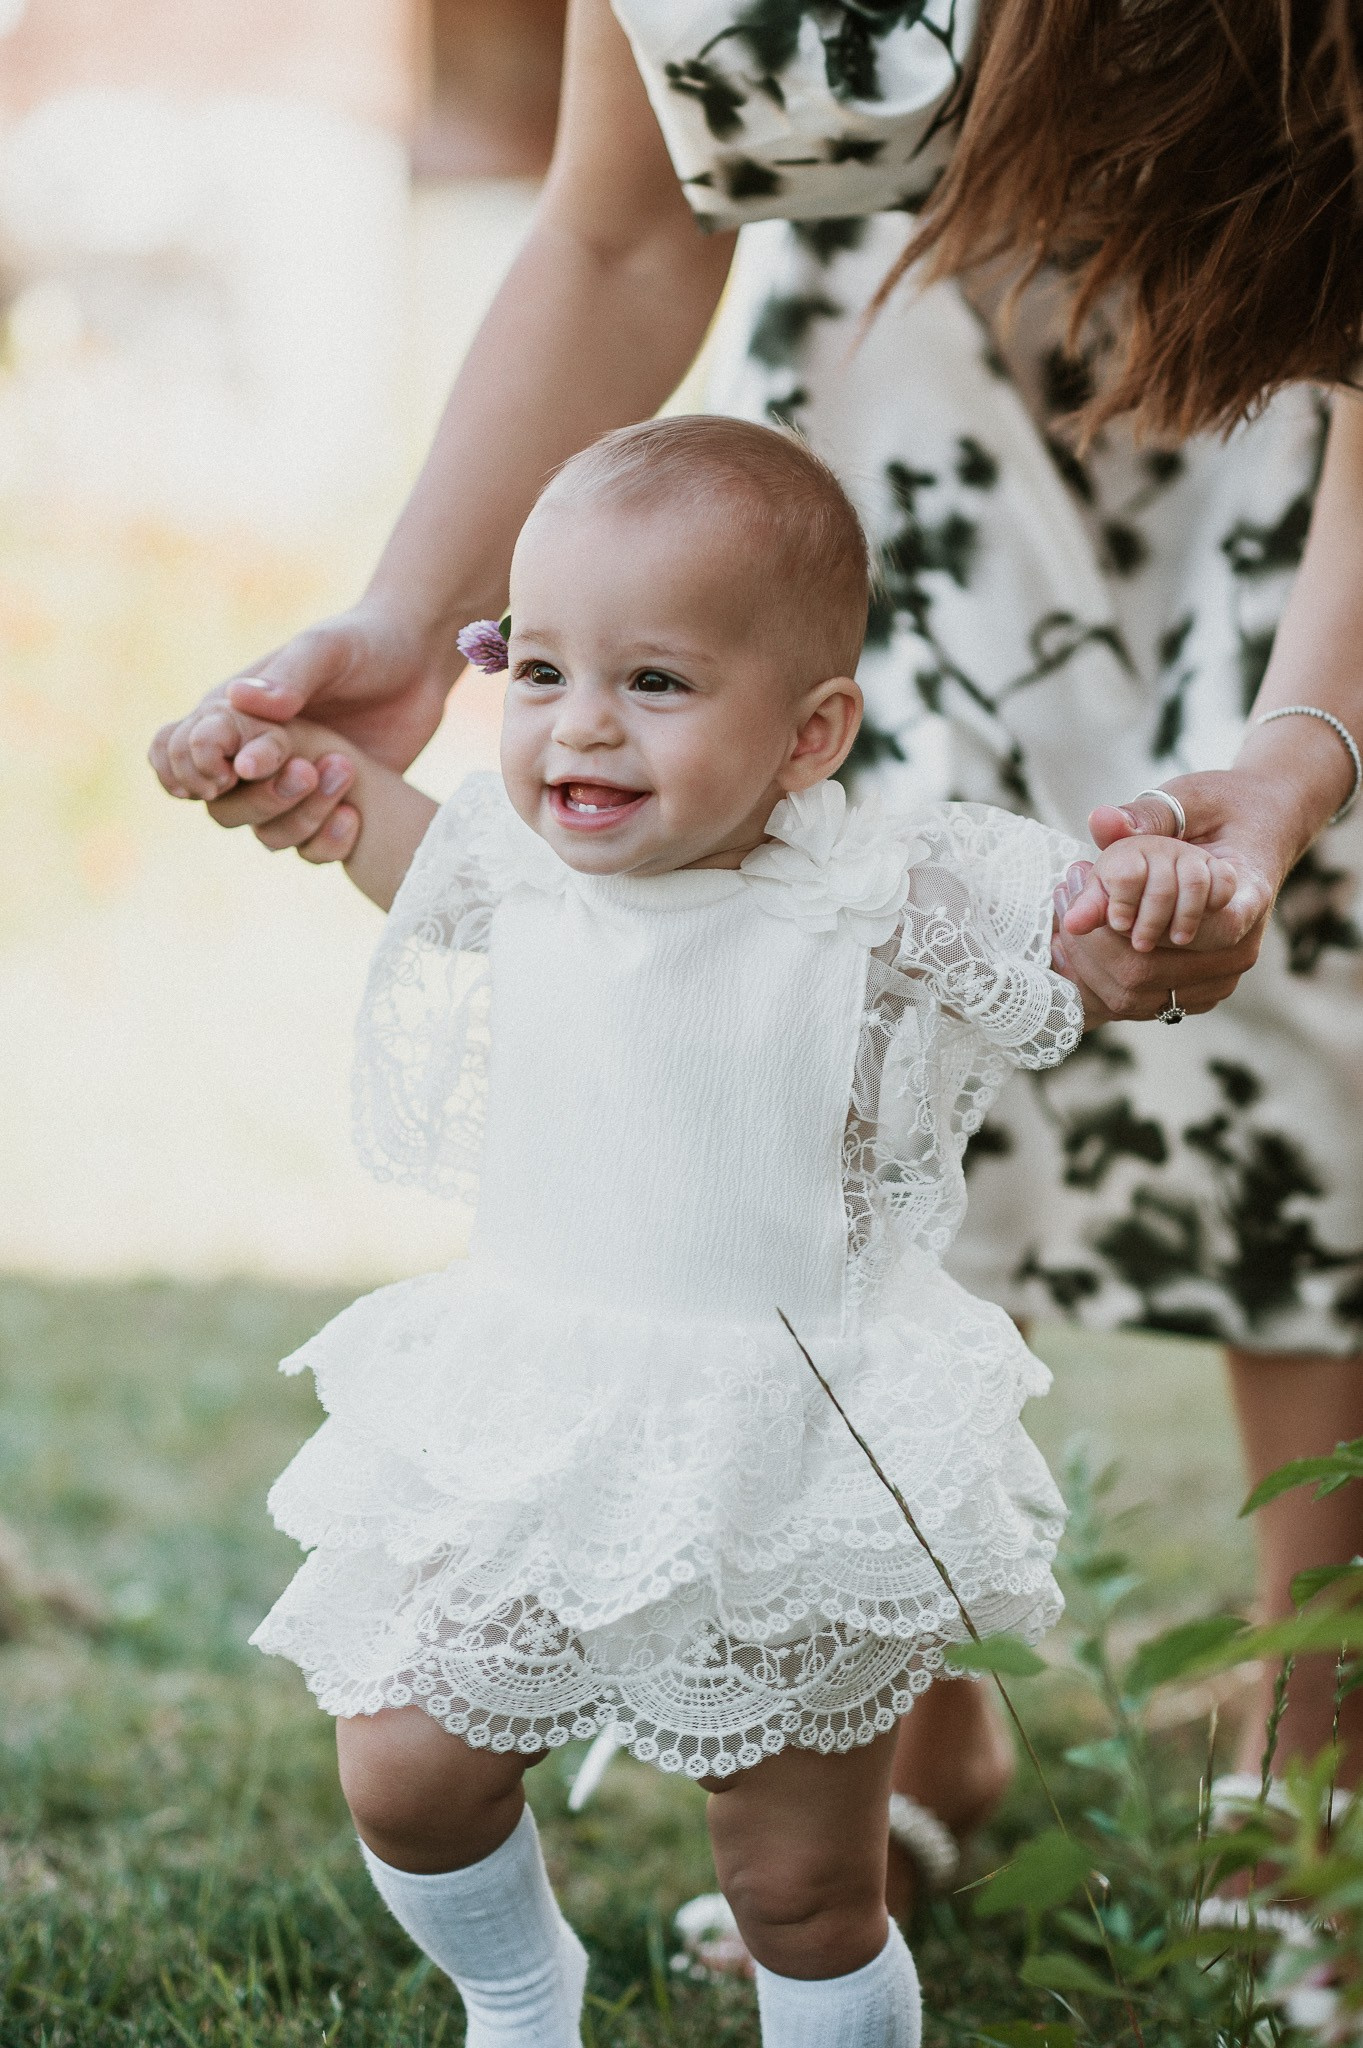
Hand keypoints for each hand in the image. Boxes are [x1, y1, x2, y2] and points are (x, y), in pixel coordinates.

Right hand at [148, 598, 457, 859]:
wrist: (420, 665)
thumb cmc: (363, 644)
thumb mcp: (326, 649)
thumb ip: (288, 675)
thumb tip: (240, 703)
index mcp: (231, 713)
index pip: (173, 751)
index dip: (189, 768)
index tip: (233, 767)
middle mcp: (252, 756)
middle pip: (218, 807)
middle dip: (258, 798)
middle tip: (306, 769)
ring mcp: (290, 787)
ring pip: (264, 833)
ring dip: (299, 817)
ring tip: (346, 769)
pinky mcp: (328, 809)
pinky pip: (309, 849)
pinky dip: (326, 843)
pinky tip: (355, 814)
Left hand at [1051, 770, 1290, 1024]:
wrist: (1258, 830)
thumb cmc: (1223, 810)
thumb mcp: (1188, 800)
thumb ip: (1146, 815)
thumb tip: (1101, 821)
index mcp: (1249, 897)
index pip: (1184, 931)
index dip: (1122, 917)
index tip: (1086, 877)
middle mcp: (1241, 947)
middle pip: (1145, 972)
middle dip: (1090, 939)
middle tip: (1063, 893)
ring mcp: (1221, 976)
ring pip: (1133, 995)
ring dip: (1087, 960)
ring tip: (1068, 912)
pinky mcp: (1198, 992)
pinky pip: (1135, 1003)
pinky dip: (1097, 977)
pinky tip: (1078, 941)